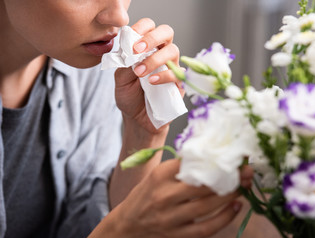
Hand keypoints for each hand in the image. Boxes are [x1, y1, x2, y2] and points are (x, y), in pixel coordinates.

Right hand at [88, 160, 252, 237]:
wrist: (128, 225)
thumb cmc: (145, 196)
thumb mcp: (156, 175)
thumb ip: (179, 167)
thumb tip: (210, 155)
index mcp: (159, 176)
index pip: (191, 163)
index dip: (215, 158)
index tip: (231, 154)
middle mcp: (164, 196)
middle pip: (203, 185)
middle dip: (228, 176)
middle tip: (245, 169)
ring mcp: (171, 218)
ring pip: (207, 205)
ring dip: (230, 195)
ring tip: (244, 185)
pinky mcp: (178, 235)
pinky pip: (206, 228)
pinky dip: (225, 218)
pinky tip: (237, 207)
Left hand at [114, 18, 183, 133]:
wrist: (138, 120)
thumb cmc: (130, 97)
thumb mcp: (120, 79)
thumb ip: (125, 64)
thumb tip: (130, 51)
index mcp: (146, 48)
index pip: (149, 27)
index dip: (141, 27)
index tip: (130, 39)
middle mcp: (161, 54)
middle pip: (166, 32)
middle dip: (151, 37)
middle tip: (137, 49)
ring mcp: (172, 67)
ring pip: (173, 51)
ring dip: (155, 59)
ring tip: (140, 72)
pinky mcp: (179, 83)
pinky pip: (177, 74)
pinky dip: (164, 76)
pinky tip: (151, 82)